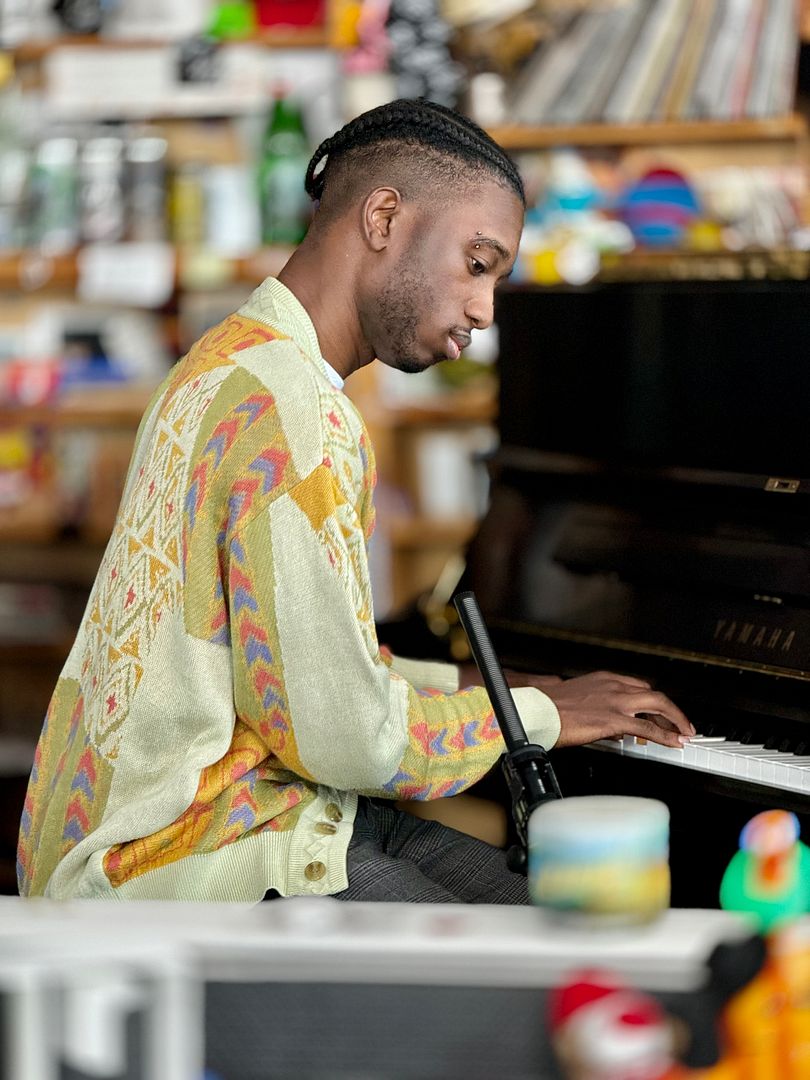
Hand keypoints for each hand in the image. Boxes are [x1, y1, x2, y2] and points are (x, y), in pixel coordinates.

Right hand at [459, 665, 693, 748]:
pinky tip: (674, 742)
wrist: (537, 711)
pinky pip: (648, 728)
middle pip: (653, 693)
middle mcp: (613, 685)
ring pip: (657, 705)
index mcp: (604, 679)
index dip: (654, 701)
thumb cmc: (549, 708)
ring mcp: (615, 701)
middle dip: (672, 709)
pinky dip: (665, 735)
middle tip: (682, 723)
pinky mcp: (613, 719)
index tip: (661, 711)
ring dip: (675, 720)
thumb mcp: (579, 700)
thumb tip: (613, 727)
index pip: (639, 686)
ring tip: (684, 733)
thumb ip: (599, 708)